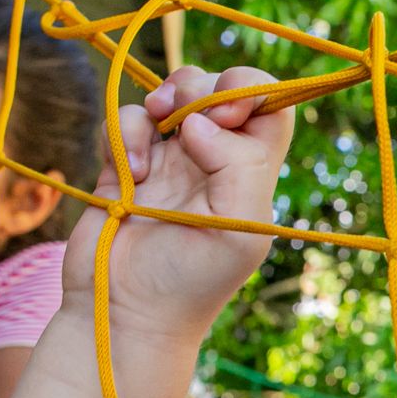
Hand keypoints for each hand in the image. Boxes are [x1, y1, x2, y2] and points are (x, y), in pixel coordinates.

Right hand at [64, 65, 294, 343]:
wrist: (126, 311)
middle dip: (203, 86)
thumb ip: (238, 166)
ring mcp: (169, 159)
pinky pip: (127, 118)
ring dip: (164, 100)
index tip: (229, 112)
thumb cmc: (193, 282)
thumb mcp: (240, 231)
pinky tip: (130, 173)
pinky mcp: (125, 164)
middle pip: (220, 89)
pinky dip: (126, 132)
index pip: (270, 108)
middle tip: (184, 117)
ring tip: (158, 130)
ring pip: (173, 94)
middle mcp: (215, 160)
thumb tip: (201, 120)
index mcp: (252, 173)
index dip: (252, 91)